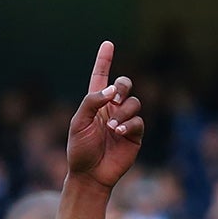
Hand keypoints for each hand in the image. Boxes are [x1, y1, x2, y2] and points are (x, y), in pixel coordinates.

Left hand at [66, 42, 143, 191]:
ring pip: (134, 103)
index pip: (101, 76)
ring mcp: (124, 121)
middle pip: (125, 85)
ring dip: (123, 112)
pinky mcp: (135, 134)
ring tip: (112, 128)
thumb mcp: (78, 123)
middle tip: (115, 96)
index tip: (107, 43)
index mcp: (95, 104)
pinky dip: (129, 124)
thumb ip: (91, 102)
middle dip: (123, 86)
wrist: (89, 175)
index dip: (104, 60)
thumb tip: (111, 90)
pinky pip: (138, 121)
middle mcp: (111, 109)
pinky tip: (119, 133)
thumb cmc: (80, 150)